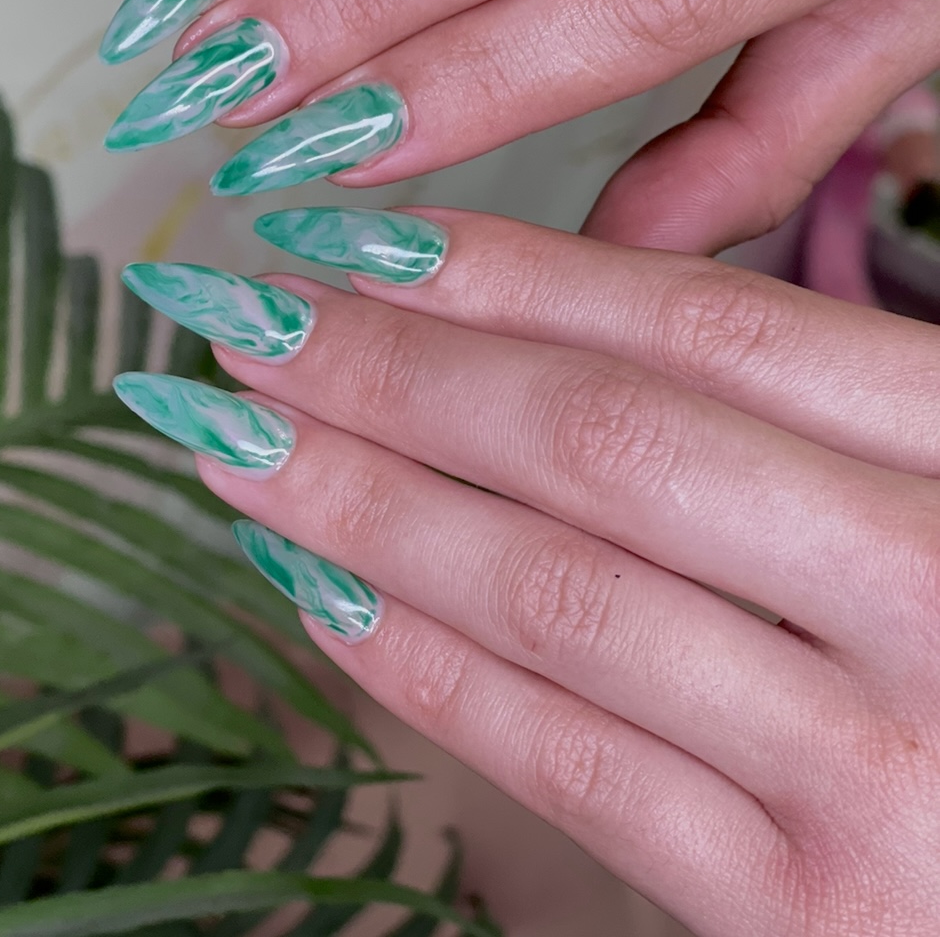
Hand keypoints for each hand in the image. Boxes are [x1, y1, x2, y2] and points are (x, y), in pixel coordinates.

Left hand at [113, 212, 939, 934]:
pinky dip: (422, 668)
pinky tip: (318, 590)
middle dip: (392, 371)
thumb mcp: (924, 483)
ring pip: (559, 596)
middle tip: (240, 323)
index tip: (348, 239)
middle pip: (605, 441)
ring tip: (236, 445)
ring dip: (364, 505)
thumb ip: (784, 405)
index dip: (502, 270)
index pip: (705, 323)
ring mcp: (884, 769)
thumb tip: (516, 307)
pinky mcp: (812, 917)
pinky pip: (572, 765)